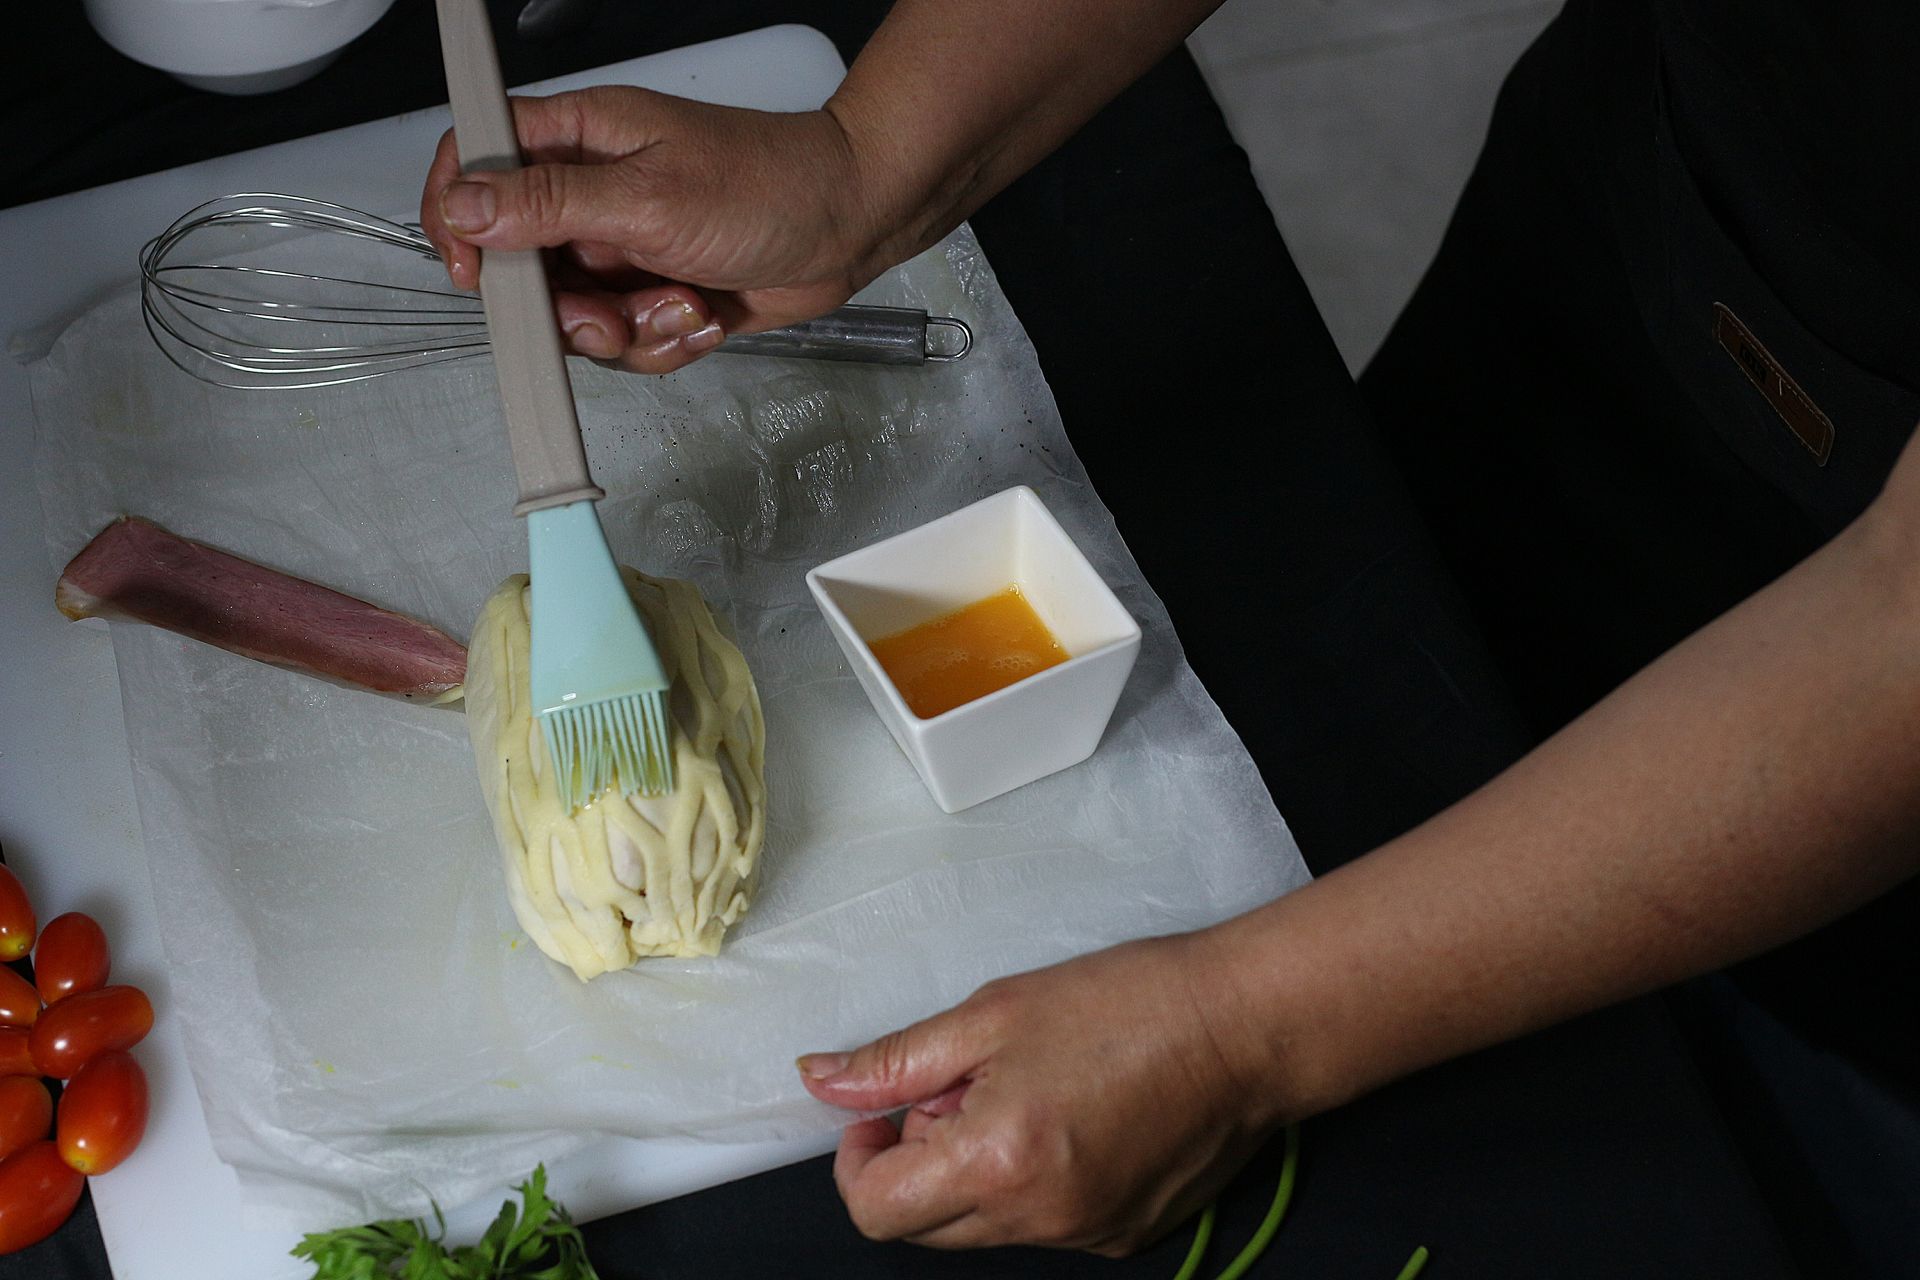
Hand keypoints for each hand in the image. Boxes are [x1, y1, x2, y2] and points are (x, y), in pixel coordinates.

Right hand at [419, 86, 887, 373]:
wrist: (850, 225)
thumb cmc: (770, 184)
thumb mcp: (648, 197)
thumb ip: (549, 205)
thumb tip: (465, 207)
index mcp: (579, 139)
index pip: (478, 162)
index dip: (458, 217)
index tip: (473, 272)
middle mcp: (594, 193)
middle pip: (521, 263)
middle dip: (562, 307)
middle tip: (606, 315)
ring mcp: (625, 247)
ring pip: (575, 315)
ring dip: (627, 329)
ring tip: (682, 305)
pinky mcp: (657, 293)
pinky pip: (627, 340)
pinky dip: (665, 340)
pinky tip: (705, 315)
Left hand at [796, 933, 1279, 1254]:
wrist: (1246, 1028)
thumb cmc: (1128, 1004)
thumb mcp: (993, 1013)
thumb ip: (897, 1060)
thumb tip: (820, 1080)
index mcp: (995, 1164)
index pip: (877, 1209)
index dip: (858, 1158)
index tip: (881, 1109)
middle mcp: (1038, 1220)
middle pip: (924, 1226)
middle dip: (917, 1160)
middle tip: (960, 1086)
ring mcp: (1085, 1237)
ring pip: (982, 1226)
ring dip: (973, 1170)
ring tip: (1025, 1092)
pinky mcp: (1124, 1236)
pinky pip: (1041, 1224)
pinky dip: (1029, 1182)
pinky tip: (1069, 1117)